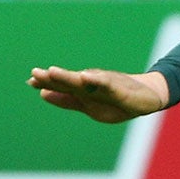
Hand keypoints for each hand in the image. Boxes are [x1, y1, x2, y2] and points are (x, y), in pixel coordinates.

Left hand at [29, 66, 169, 122]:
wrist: (149, 97)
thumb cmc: (118, 102)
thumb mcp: (89, 106)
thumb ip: (66, 100)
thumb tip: (41, 93)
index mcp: (83, 92)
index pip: (62, 86)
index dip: (47, 83)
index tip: (30, 80)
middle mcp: (92, 86)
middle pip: (69, 82)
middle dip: (53, 78)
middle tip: (35, 73)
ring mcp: (105, 86)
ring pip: (84, 81)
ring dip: (69, 76)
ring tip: (53, 72)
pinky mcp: (120, 89)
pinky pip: (106, 84)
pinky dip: (95, 80)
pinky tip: (85, 76)